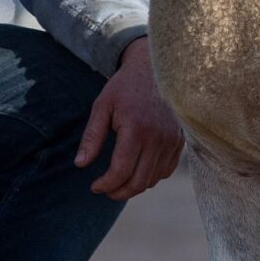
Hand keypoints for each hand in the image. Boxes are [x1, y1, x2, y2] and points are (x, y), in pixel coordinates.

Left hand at [75, 38, 184, 199]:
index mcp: (136, 129)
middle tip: (105, 191)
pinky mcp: (180, 141)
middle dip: (119, 192)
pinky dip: (151, 177)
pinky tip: (137, 170)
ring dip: (134, 186)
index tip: (94, 186)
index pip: (121, 171)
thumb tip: (80, 165)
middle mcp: (158, 138)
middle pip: (138, 181)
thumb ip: (92, 137)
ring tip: (119, 182)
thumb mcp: (102, 107)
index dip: (106, 185)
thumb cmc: (125, 87)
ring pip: (153, 179)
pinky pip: (166, 170)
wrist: (156, 68)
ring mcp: (172, 141)